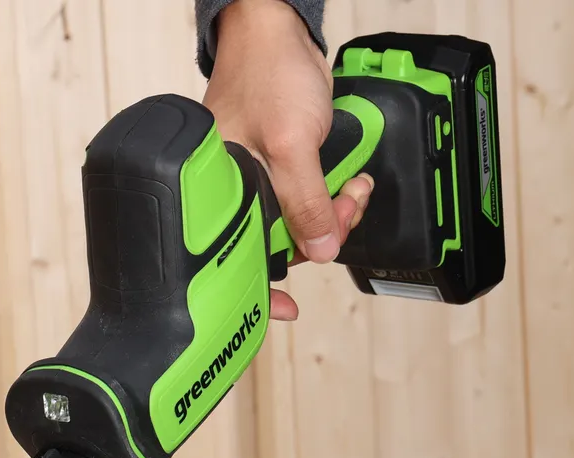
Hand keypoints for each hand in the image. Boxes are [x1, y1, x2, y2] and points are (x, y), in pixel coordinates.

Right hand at [202, 0, 372, 320]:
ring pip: (300, 227)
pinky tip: (350, 187)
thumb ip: (307, 203)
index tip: (285, 310)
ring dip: (335, 218)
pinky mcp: (283, 172)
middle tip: (344, 213)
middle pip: (278, 245)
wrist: (280, 31)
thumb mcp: (293, 145)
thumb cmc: (267, 74)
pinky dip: (334, 201)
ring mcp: (260, 184)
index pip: (237, 257)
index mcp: (219, 195)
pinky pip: (310, 204)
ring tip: (354, 192)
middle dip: (319, 238)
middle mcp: (237, 195)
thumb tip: (321, 250)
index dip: (260, 289)